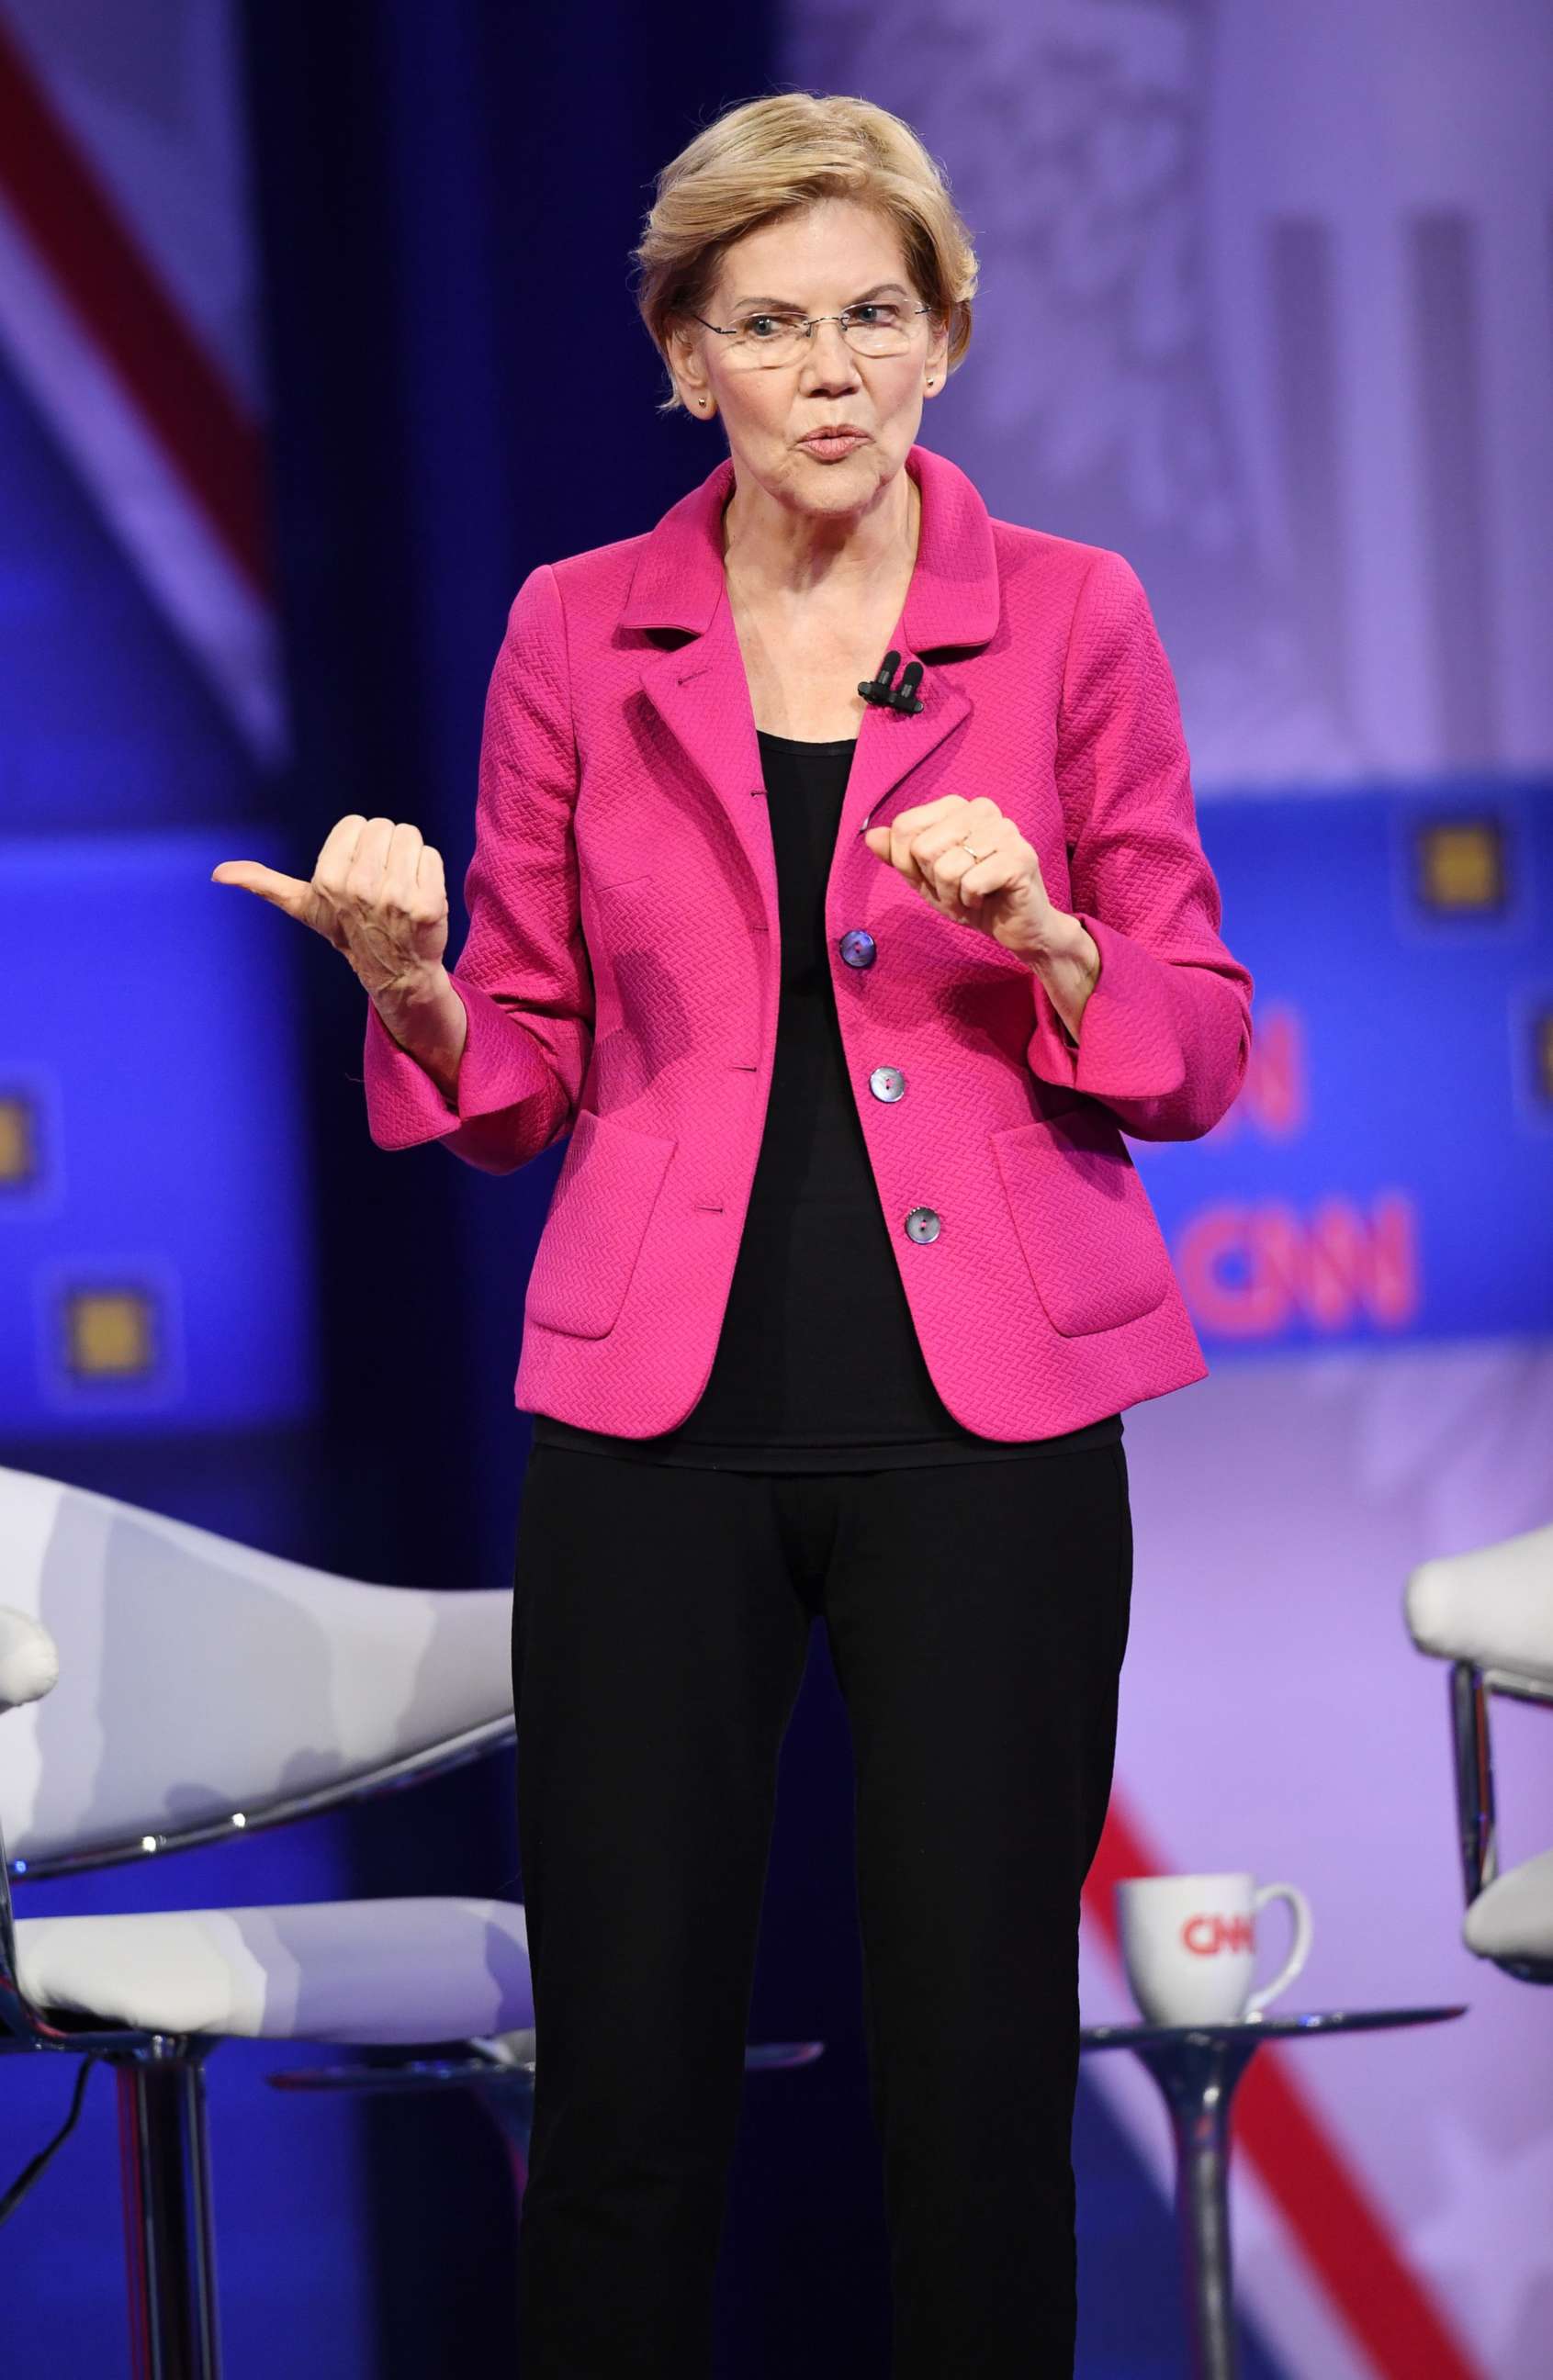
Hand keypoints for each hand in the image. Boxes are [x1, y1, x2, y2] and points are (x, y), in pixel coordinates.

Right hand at [210, 814, 448, 999]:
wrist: (396, 972)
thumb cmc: (349, 930)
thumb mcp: (304, 907)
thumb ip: (265, 884)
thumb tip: (219, 873)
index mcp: (327, 879)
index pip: (356, 823)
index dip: (359, 845)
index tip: (357, 874)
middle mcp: (358, 887)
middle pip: (384, 826)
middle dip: (385, 850)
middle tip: (382, 884)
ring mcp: (394, 897)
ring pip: (409, 836)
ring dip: (409, 859)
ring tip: (400, 889)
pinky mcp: (426, 904)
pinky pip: (431, 856)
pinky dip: (429, 872)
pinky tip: (419, 898)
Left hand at [861, 794, 1066, 960]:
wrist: (1018, 927)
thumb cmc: (973, 898)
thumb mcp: (926, 879)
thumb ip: (899, 856)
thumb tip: (871, 836)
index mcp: (958, 806)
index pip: (905, 827)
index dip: (909, 863)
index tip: (935, 876)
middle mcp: (983, 809)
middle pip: (923, 847)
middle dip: (933, 881)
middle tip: (958, 889)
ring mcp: (1005, 831)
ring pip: (946, 867)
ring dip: (953, 896)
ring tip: (972, 897)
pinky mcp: (1020, 857)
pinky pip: (970, 882)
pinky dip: (971, 902)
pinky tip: (987, 900)